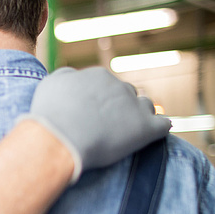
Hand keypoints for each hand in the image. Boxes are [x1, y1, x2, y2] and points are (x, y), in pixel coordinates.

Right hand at [23, 67, 170, 181]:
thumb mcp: (51, 83)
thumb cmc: (51, 113)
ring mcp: (135, 106)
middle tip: (108, 124)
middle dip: (121, 105)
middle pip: (127, 93)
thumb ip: (66, 76)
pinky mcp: (146, 128)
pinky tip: (153, 135)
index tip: (92, 114)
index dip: (100, 100)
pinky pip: (163, 125)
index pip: (106, 84)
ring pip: (146, 106)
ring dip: (140, 115)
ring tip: (129, 131)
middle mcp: (120, 86)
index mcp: (99, 76)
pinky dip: (159, 129)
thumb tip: (75, 76)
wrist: (61, 137)